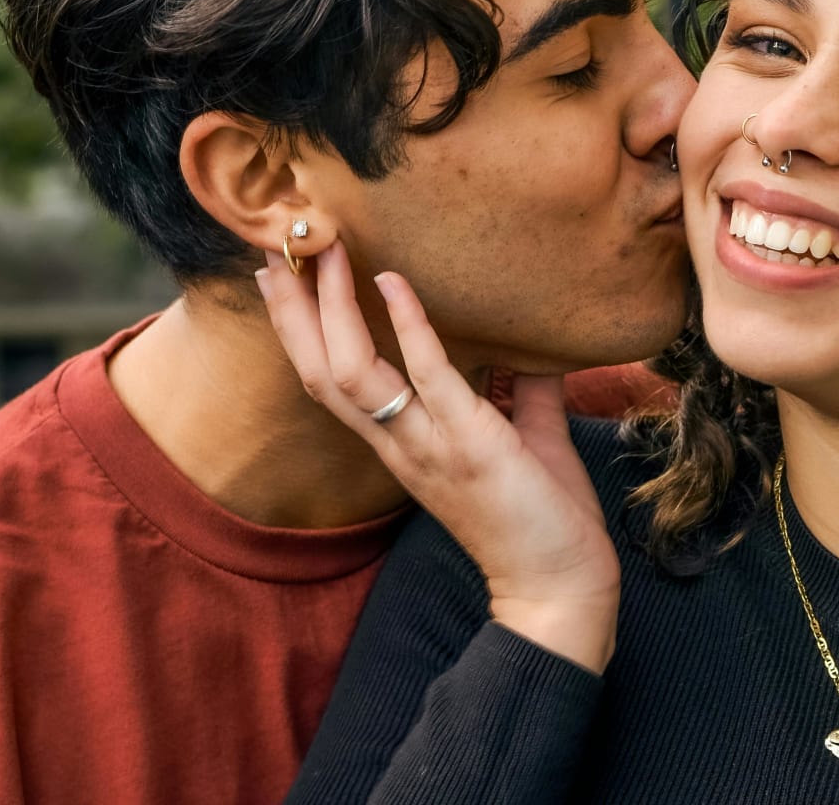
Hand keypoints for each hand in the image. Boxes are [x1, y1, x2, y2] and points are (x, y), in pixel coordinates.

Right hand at [257, 241, 618, 672]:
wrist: (560, 589)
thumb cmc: (542, 519)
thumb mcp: (525, 438)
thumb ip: (516, 389)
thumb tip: (528, 343)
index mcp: (402, 444)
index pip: (331, 380)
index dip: (301, 330)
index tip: (282, 277)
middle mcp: (399, 445)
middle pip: (319, 372)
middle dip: (294, 310)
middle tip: (278, 249)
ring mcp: (427, 446)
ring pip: (351, 374)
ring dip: (332, 309)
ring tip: (324, 252)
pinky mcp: (469, 446)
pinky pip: (429, 376)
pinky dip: (409, 326)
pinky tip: (395, 282)